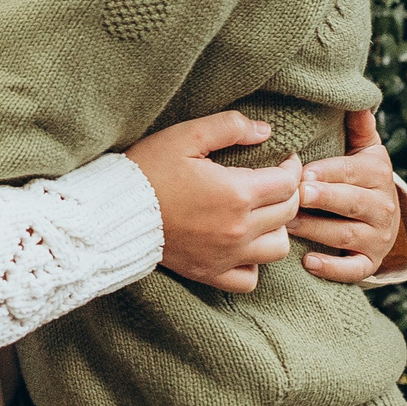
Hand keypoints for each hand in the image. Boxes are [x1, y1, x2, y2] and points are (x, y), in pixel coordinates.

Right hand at [126, 112, 301, 294]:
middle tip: (275, 180)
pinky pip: (249, 279)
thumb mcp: (186, 136)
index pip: (287, 182)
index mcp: (238, 193)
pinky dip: (254, 264)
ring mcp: (226, 255)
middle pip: (288, 212)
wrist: (115, 212)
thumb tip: (265, 131)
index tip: (283, 159)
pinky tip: (244, 245)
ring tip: (263, 213)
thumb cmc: (149, 170)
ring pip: (278, 248)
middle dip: (288, 192)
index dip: (291, 166)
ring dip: (277, 228)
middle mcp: (239, 229)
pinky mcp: (210, 272)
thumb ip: (230, 127)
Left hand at [290, 110, 401, 283]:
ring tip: (288, 224)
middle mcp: (383, 207)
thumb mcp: (364, 150)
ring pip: (345, 235)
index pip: (351, 172)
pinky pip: (353, 270)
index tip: (303, 172)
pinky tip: (307, 262)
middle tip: (296, 195)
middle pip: (350, 203)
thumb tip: (356, 98)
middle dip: (323, 199)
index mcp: (378, 174)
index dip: (327, 172)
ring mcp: (378, 238)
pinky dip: (332, 268)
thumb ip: (358, 126)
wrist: (382, 218)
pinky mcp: (369, 263)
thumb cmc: (359, 177)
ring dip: (316, 230)